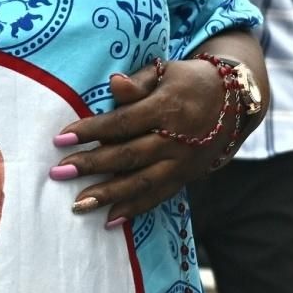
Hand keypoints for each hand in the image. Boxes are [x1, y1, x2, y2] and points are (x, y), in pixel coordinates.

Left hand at [53, 59, 230, 225]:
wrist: (233, 103)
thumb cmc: (189, 82)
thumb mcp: (167, 72)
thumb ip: (139, 82)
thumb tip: (113, 84)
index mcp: (168, 108)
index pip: (123, 122)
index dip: (92, 131)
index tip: (61, 138)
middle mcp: (176, 140)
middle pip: (128, 156)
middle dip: (92, 166)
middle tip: (59, 172)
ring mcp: (182, 163)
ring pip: (141, 183)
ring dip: (108, 196)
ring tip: (78, 205)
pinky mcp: (185, 178)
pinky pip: (158, 197)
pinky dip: (134, 210)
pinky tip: (110, 221)